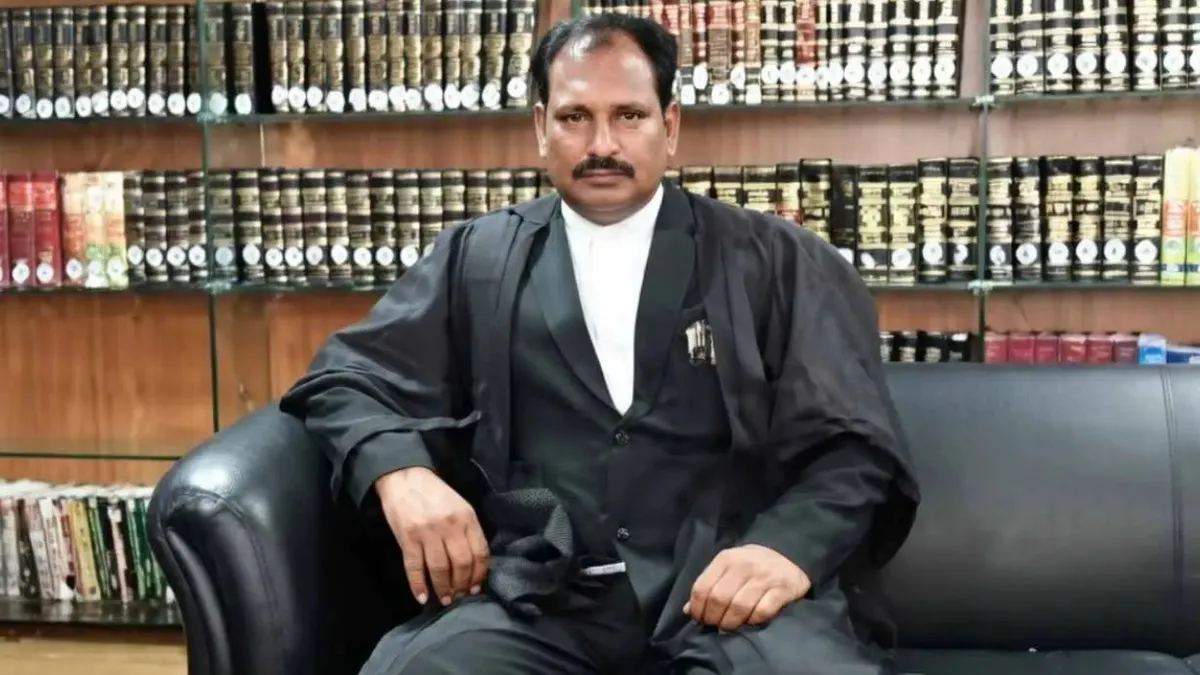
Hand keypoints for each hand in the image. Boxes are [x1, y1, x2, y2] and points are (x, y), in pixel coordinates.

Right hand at [376, 466, 489, 606]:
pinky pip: (414, 567)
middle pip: (461, 564)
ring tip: (445, 600)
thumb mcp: (460, 506)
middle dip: (462, 585)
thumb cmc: (436, 494)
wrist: (405, 478)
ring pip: (439, 569)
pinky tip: (422, 597)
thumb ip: (468, 530)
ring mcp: (427, 533)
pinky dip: (418, 585)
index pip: (479, 552)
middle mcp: (449, 526)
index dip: (479, 574)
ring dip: (443, 589)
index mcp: (466, 517)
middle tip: (460, 596)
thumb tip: (475, 562)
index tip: (476, 587)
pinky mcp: (407, 538)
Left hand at [683, 544, 810, 631]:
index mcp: (726, 559)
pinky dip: (753, 620)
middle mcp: (744, 565)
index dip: (697, 608)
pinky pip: (762, 611)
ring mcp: (765, 576)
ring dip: (731, 623)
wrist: (789, 555)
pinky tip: (750, 622)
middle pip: (719, 599)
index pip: (702, 587)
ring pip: (739, 607)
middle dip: (713, 618)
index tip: (699, 619)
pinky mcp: (783, 589)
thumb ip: (709, 586)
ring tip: (729, 627)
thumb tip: (687, 610)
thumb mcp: (728, 568)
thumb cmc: (752, 566)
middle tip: (715, 626)